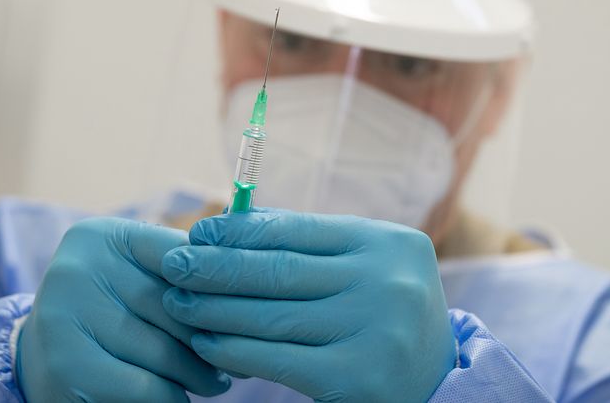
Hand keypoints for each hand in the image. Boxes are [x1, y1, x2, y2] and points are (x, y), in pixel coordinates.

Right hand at [17, 218, 230, 402]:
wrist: (38, 357)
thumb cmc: (105, 310)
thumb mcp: (132, 275)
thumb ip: (180, 269)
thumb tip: (250, 281)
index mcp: (101, 236)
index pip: (180, 254)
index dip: (221, 285)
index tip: (251, 307)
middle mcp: (77, 268)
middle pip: (175, 305)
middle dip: (213, 335)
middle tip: (239, 355)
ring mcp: (66, 316)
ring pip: (164, 350)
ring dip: (199, 372)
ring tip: (216, 381)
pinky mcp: (68, 366)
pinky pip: (145, 386)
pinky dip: (172, 396)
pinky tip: (182, 398)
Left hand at [161, 209, 455, 402]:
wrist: (435, 385)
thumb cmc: (385, 315)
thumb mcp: (365, 269)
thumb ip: (310, 246)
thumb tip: (235, 223)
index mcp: (388, 242)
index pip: (298, 229)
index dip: (240, 230)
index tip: (199, 232)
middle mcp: (387, 282)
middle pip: (280, 269)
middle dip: (217, 266)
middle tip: (174, 265)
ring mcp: (375, 330)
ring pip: (272, 314)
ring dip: (215, 308)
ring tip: (179, 303)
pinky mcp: (356, 378)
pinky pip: (277, 357)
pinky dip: (234, 349)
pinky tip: (207, 341)